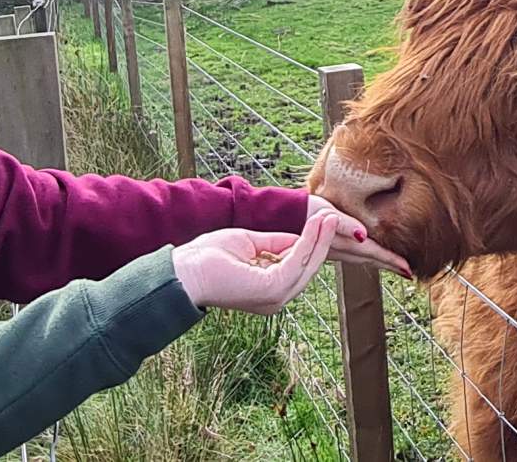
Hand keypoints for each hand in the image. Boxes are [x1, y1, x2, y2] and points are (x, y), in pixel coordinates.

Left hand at [172, 212, 338, 312]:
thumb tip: (300, 236)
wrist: (182, 272)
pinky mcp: (272, 289)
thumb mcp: (248, 243)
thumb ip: (275, 243)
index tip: (324, 222)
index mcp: (269, 290)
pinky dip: (309, 242)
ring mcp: (275, 297)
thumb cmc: (206, 258)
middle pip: (309, 268)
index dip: (313, 244)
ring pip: (308, 265)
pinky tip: (315, 227)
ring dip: (320, 239)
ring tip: (329, 219)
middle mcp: (276, 298)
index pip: (300, 266)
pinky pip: (297, 262)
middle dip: (323, 241)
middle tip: (334, 218)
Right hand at [307, 194, 412, 278]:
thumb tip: (363, 235)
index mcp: (342, 241)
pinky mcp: (325, 246)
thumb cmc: (301, 210)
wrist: (277, 215)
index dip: (390, 260)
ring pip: (361, 259)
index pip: (373, 252)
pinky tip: (366, 255)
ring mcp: (332, 250)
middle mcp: (339, 249)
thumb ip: (344, 224)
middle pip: (370, 259)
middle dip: (389, 265)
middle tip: (408, 272)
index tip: (408, 270)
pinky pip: (352, 255)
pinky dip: (365, 256)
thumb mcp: (324, 212)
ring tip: (393, 265)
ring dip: (378, 263)